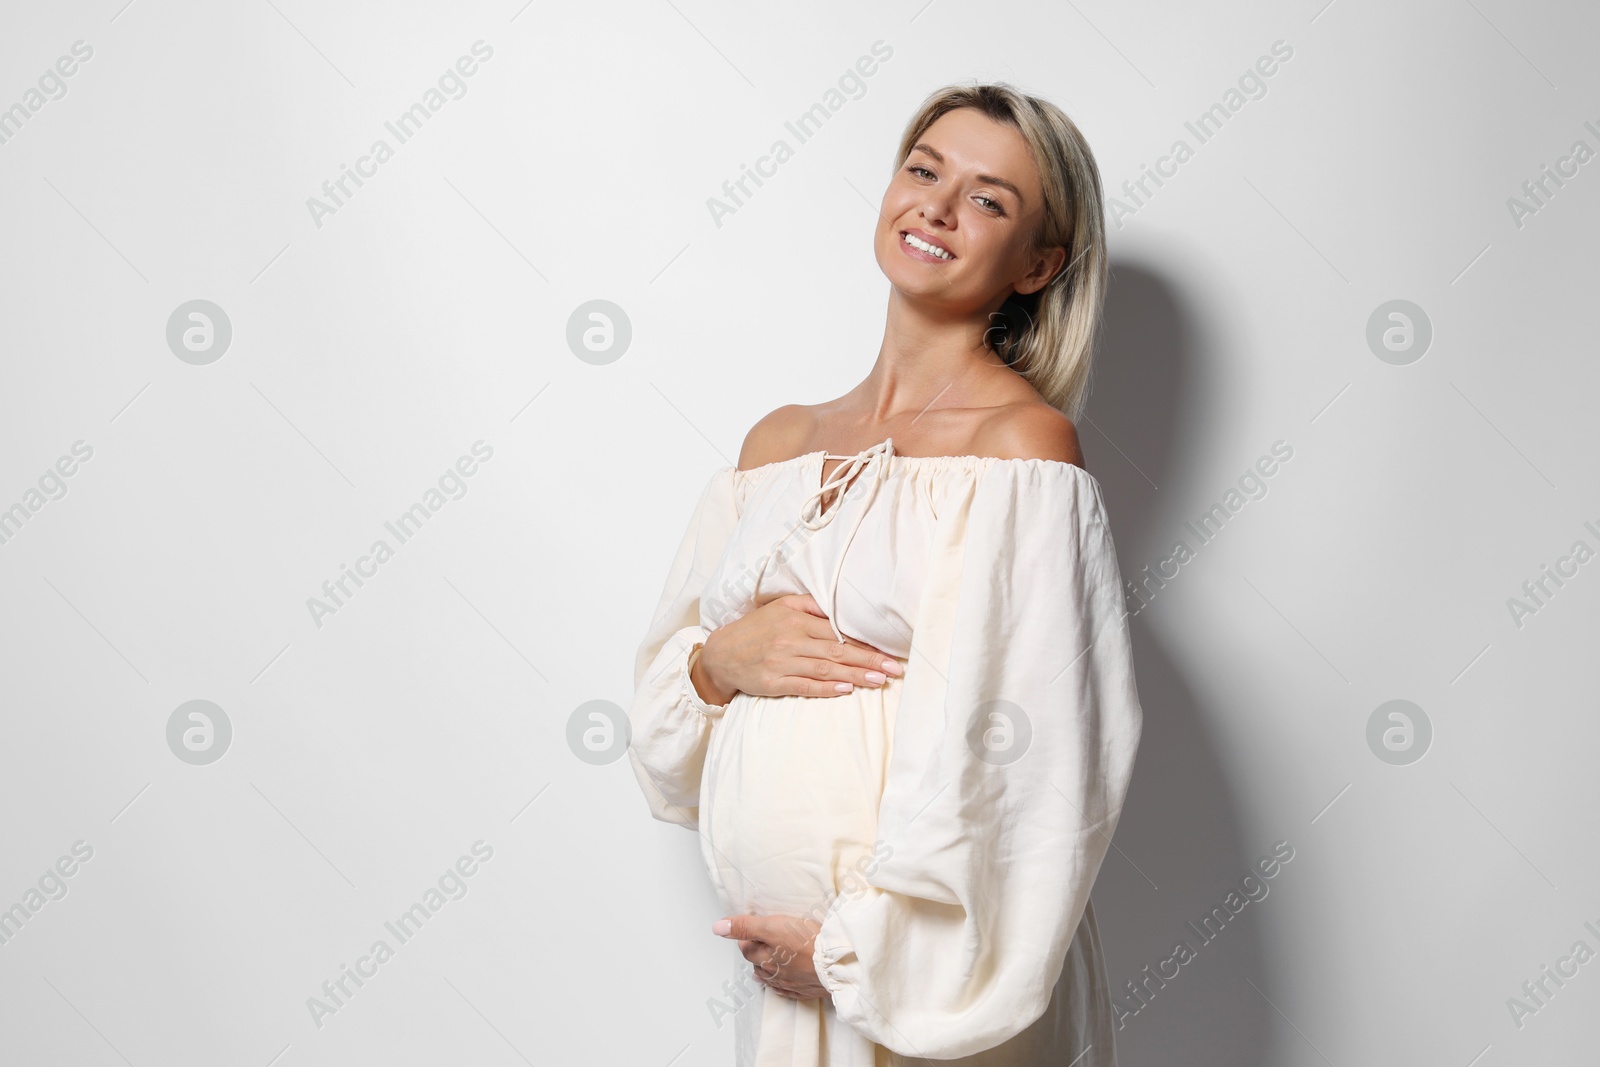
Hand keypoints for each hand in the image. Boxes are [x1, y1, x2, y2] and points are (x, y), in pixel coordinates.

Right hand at [693, 594, 902, 703]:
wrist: (721, 654)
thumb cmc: (756, 629)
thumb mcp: (780, 607)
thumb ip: (810, 606)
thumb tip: (840, 609)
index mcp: (795, 620)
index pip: (837, 633)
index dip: (864, 643)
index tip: (888, 651)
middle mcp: (790, 640)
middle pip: (837, 652)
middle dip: (868, 661)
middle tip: (893, 669)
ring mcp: (781, 663)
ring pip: (825, 670)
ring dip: (854, 676)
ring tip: (878, 680)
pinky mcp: (773, 682)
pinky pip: (804, 686)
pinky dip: (826, 689)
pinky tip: (845, 690)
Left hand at [713, 914, 826, 1000]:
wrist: (837, 964)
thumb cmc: (807, 942)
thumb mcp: (773, 926)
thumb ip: (745, 926)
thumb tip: (717, 927)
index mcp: (765, 959)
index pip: (746, 948)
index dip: (746, 936)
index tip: (751, 928)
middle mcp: (774, 974)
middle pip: (757, 963)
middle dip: (756, 952)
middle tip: (760, 940)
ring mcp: (791, 984)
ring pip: (771, 977)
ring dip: (766, 968)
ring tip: (765, 961)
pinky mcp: (807, 989)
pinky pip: (789, 990)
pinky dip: (781, 984)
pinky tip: (780, 982)